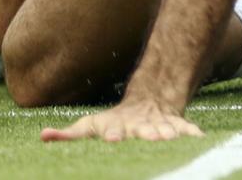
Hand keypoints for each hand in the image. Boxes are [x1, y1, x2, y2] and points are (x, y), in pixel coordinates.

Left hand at [41, 97, 203, 142]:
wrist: (148, 103)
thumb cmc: (113, 123)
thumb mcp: (90, 126)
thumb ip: (69, 135)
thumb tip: (43, 136)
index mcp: (116, 127)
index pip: (113, 129)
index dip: (113, 133)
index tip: (111, 138)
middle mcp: (138, 126)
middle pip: (142, 130)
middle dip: (145, 133)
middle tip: (148, 136)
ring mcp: (159, 126)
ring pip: (165, 129)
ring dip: (167, 134)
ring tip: (168, 137)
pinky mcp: (177, 127)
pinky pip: (187, 130)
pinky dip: (192, 134)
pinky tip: (198, 138)